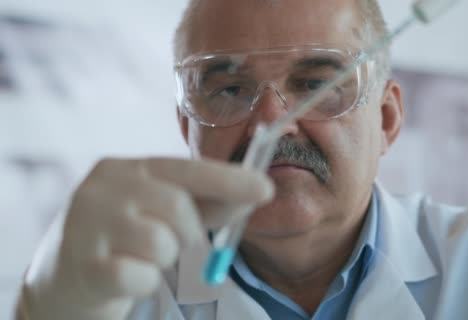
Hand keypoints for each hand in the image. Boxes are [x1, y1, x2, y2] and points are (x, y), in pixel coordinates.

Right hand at [21, 158, 273, 319]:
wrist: (59, 280)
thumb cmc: (123, 241)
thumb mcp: (162, 214)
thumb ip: (207, 204)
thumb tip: (255, 194)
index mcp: (126, 169)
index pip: (187, 169)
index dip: (230, 180)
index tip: (266, 189)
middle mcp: (103, 188)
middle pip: (178, 207)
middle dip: (189, 233)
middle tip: (172, 245)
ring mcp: (87, 225)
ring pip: (161, 244)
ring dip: (163, 260)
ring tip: (141, 259)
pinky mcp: (82, 265)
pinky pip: (139, 276)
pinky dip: (143, 283)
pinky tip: (124, 277)